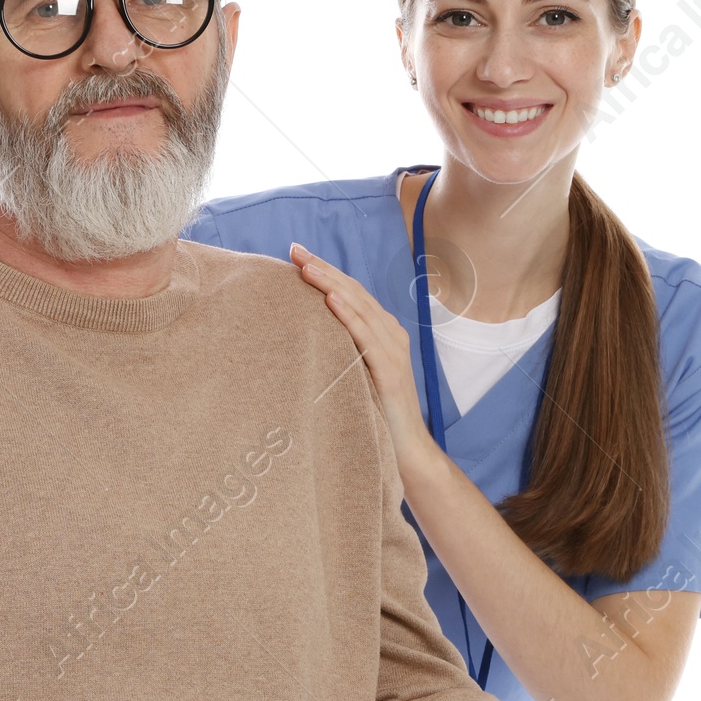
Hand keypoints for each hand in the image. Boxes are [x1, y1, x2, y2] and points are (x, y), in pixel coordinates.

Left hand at [290, 242, 435, 464]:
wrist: (406, 449)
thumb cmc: (375, 414)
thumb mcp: (353, 374)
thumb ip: (340, 351)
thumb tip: (306, 335)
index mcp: (381, 332)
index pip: (350, 293)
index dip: (325, 271)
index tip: (296, 255)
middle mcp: (390, 334)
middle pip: (353, 292)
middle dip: (323, 269)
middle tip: (294, 250)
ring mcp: (393, 351)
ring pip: (359, 308)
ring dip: (330, 284)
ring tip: (306, 267)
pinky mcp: (390, 370)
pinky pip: (366, 337)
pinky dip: (349, 316)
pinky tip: (331, 300)